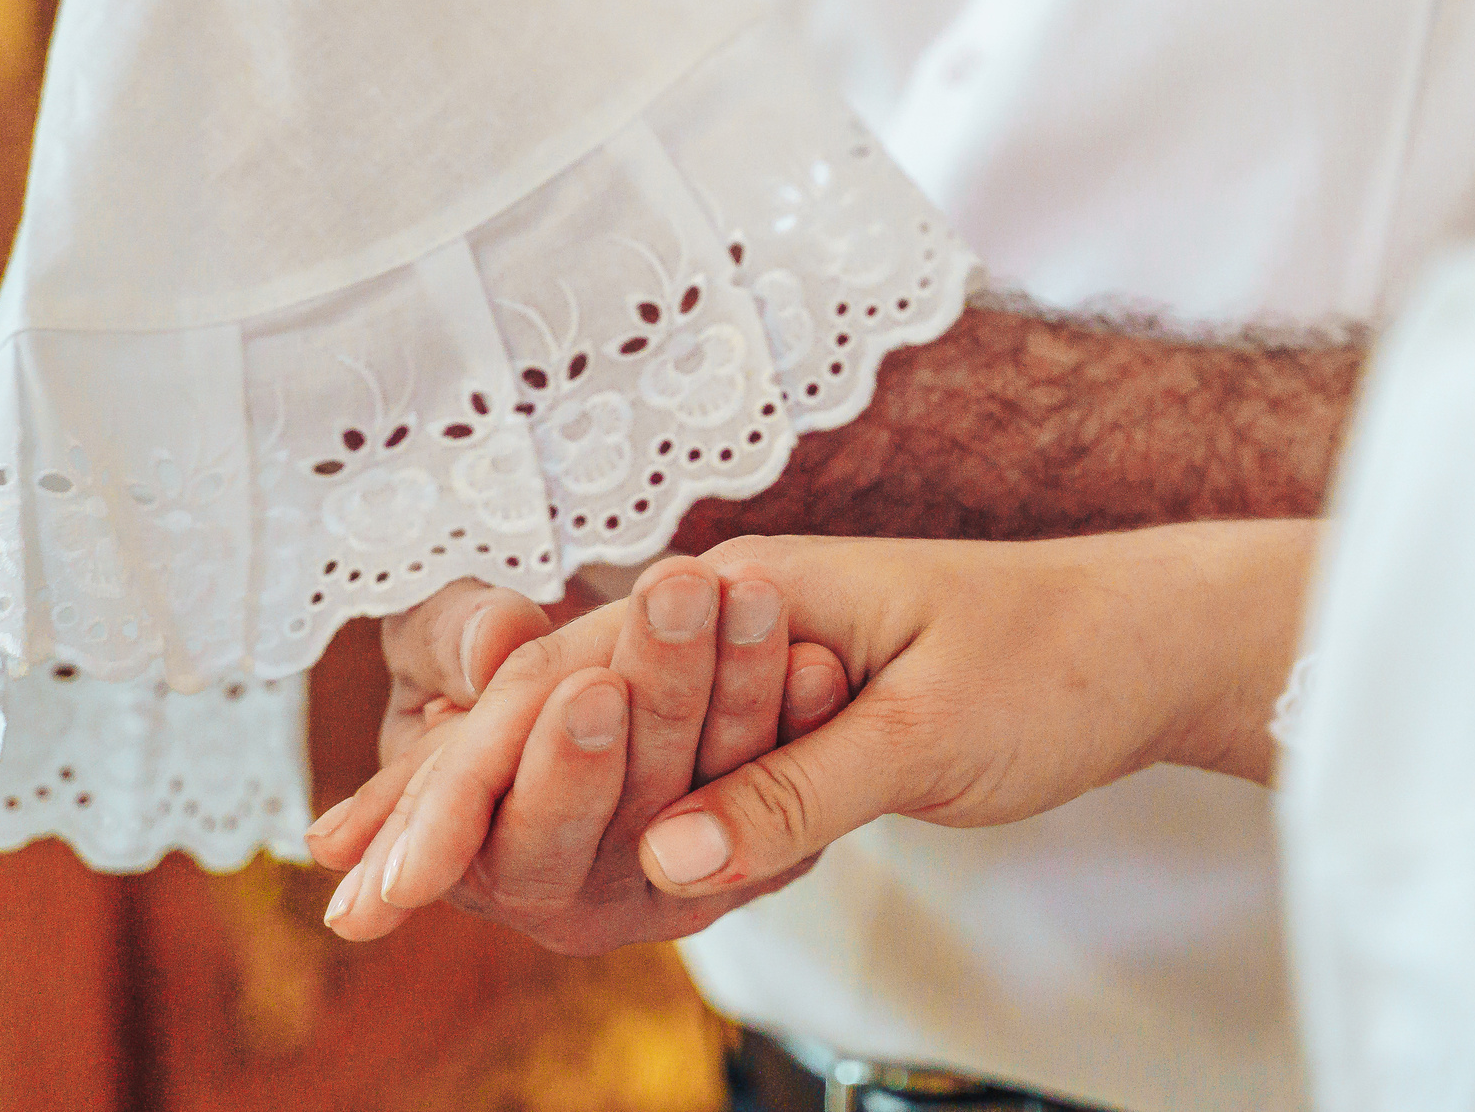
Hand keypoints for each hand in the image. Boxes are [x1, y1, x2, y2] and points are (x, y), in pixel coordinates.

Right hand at [359, 520, 1312, 918]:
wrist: (1139, 640)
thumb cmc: (1051, 665)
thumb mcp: (934, 729)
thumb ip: (801, 786)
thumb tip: (671, 856)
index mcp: (754, 590)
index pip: (571, 686)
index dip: (467, 783)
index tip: (379, 872)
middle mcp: (728, 611)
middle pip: (551, 702)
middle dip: (442, 792)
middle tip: (336, 883)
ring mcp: (744, 656)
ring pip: (584, 725)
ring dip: (483, 794)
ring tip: (380, 862)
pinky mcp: (772, 704)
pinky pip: (647, 750)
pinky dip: (569, 793)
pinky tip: (519, 834)